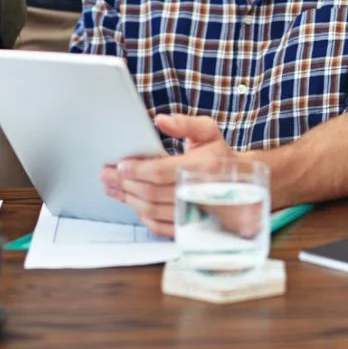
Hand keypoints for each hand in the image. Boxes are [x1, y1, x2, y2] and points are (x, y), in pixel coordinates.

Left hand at [100, 114, 232, 237]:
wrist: (241, 184)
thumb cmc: (219, 156)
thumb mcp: (208, 131)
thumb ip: (185, 124)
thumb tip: (160, 120)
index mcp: (203, 167)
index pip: (162, 171)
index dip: (138, 169)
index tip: (119, 165)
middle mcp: (198, 194)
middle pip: (151, 193)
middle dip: (124, 183)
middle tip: (106, 175)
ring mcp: (194, 215)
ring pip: (151, 211)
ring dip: (128, 199)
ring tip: (112, 187)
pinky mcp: (190, 228)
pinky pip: (159, 227)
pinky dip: (141, 216)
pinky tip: (131, 203)